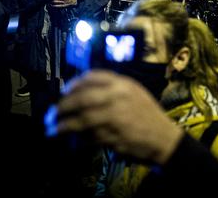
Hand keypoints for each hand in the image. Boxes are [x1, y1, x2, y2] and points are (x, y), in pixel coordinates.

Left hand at [47, 70, 183, 164]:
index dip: (74, 84)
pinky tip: (73, 140)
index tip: (65, 91)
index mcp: (124, 84)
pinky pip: (90, 137)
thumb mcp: (135, 93)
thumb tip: (83, 91)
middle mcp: (119, 98)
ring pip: (83, 119)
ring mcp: (117, 118)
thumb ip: (113, 89)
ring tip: (54, 128)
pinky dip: (79, 139)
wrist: (165, 138)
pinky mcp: (115, 137)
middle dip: (63, 105)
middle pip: (83, 98)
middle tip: (53, 112)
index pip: (93, 77)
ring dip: (65, 125)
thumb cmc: (148, 115)